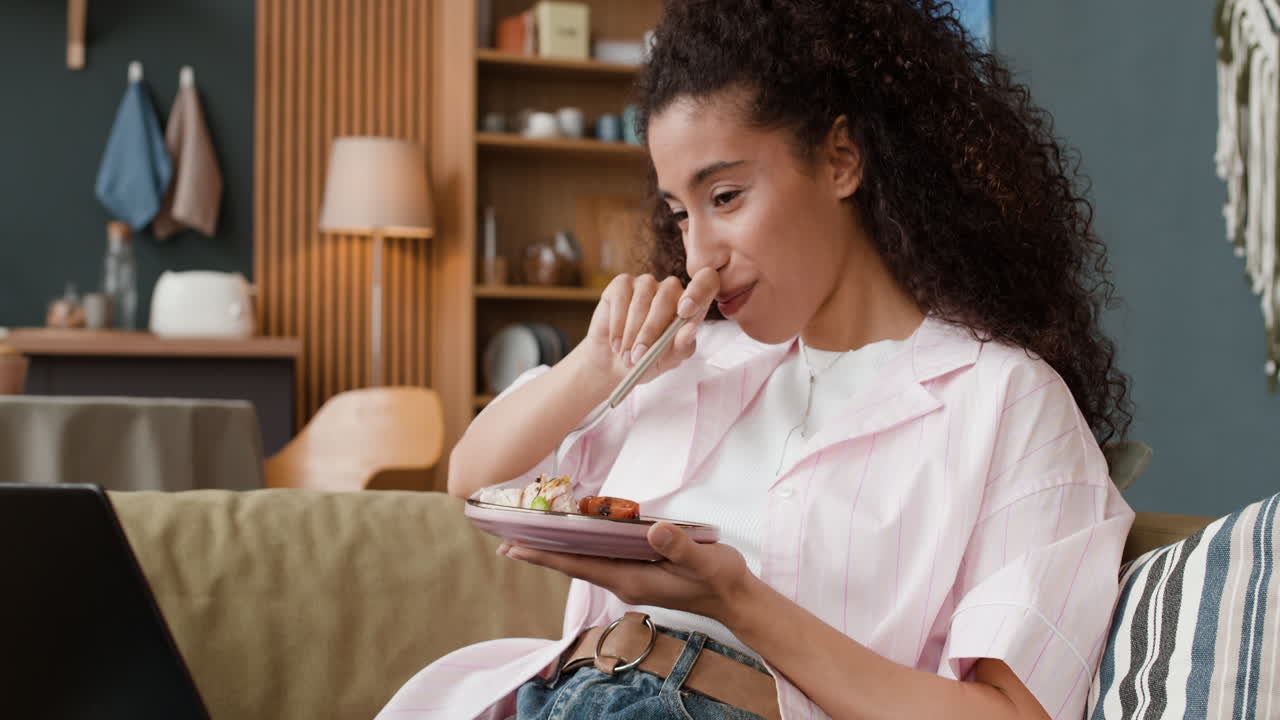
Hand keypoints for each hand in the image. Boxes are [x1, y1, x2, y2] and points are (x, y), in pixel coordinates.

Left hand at [497, 521, 752, 622]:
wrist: (736, 599)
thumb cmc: (720, 579)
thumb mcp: (705, 560)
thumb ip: (679, 546)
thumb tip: (653, 529)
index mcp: (632, 579)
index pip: (579, 565)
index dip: (546, 555)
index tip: (514, 548)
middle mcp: (624, 581)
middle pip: (574, 566)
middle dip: (541, 553)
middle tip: (505, 541)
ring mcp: (630, 579)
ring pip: (585, 563)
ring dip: (557, 551)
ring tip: (528, 538)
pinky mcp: (639, 573)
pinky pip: (601, 561)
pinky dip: (580, 549)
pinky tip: (573, 540)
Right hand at [578, 268, 720, 384]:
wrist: (615, 365)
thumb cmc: (648, 360)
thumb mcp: (669, 360)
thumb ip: (682, 346)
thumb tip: (691, 329)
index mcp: (692, 304)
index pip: (707, 281)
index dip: (698, 291)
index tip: (684, 312)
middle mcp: (671, 289)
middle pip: (668, 297)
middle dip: (651, 331)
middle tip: (639, 357)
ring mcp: (646, 283)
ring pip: (642, 300)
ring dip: (632, 333)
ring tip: (626, 355)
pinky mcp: (622, 283)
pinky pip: (621, 298)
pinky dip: (617, 325)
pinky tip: (616, 343)